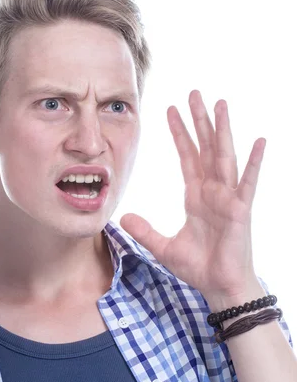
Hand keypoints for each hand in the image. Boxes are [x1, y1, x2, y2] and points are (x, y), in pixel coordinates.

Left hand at [120, 90, 265, 306]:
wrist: (219, 288)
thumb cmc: (199, 267)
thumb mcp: (163, 247)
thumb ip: (144, 230)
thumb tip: (123, 216)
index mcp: (196, 196)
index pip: (187, 156)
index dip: (179, 134)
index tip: (170, 110)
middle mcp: (212, 191)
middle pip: (205, 148)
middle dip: (199, 120)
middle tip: (193, 93)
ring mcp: (228, 198)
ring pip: (224, 156)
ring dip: (223, 130)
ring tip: (220, 104)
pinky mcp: (240, 210)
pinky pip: (248, 183)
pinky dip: (254, 162)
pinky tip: (259, 140)